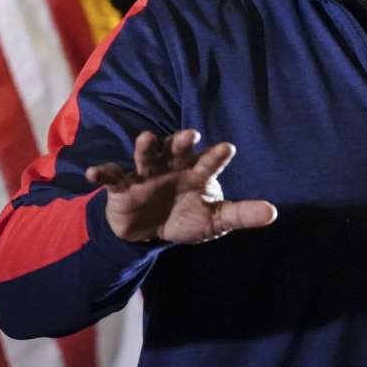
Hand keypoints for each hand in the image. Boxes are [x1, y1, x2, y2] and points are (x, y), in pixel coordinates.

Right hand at [86, 129, 277, 243]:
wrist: (149, 232)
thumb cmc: (186, 217)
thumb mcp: (215, 220)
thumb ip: (240, 214)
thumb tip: (273, 213)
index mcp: (196, 172)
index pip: (209, 162)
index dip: (217, 156)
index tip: (228, 148)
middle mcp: (171, 167)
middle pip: (177, 150)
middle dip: (182, 142)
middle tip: (191, 134)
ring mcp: (146, 174)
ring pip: (146, 156)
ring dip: (145, 147)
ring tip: (146, 138)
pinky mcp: (122, 186)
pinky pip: (111, 178)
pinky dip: (102, 173)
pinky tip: (93, 173)